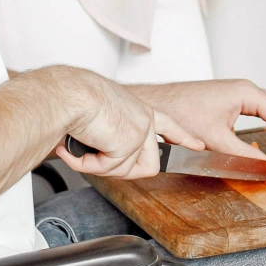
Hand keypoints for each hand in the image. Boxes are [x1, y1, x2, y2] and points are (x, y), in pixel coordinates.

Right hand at [55, 72, 206, 179]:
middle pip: (148, 163)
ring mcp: (141, 131)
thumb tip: (103, 152)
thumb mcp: (99, 116)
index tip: (198, 146)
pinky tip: (76, 148)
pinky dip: (86, 164)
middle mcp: (144, 118)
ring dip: (101, 166)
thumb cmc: (74, 99)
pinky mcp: (131, 142)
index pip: (168, 125)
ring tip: (84, 144)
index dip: (183, 138)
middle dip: (119, 168)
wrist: (68, 94)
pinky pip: (108, 170)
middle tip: (95, 157)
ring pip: (127, 170)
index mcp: (138, 108)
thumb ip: (112, 134)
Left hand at [130, 79, 265, 165]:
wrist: (156, 104)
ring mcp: (236, 94)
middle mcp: (244, 89)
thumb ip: (244, 156)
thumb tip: (265, 167)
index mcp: (246, 93)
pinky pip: (254, 112)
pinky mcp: (227, 101)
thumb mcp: (216, 141)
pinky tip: (256, 146)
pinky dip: (261, 128)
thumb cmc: (179, 112)